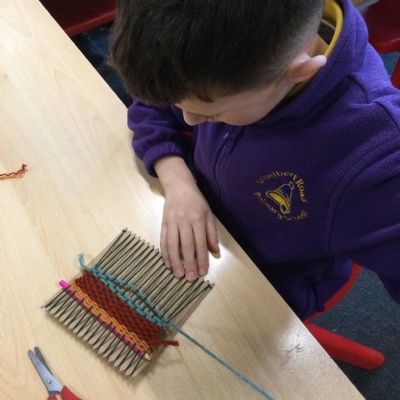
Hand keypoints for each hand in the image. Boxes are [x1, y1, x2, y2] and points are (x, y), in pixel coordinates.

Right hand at [155, 156, 218, 280]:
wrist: (179, 186)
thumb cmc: (197, 201)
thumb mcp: (209, 214)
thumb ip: (212, 233)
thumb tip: (215, 252)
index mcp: (198, 219)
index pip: (200, 243)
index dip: (202, 259)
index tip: (202, 273)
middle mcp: (184, 221)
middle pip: (186, 245)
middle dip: (188, 263)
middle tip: (190, 278)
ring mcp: (172, 222)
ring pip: (172, 244)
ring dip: (174, 261)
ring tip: (177, 274)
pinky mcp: (163, 223)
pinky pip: (163, 240)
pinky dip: (164, 253)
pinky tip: (167, 263)